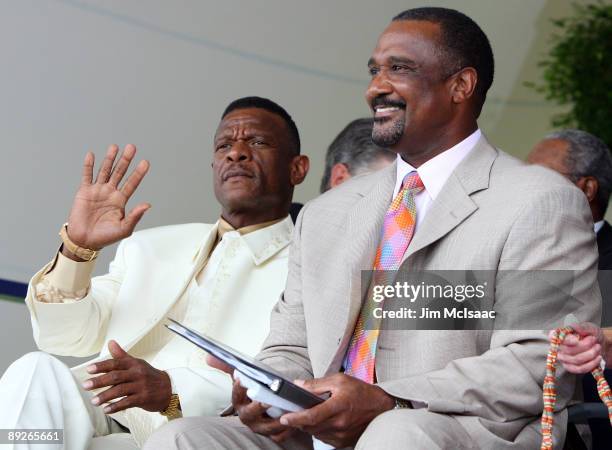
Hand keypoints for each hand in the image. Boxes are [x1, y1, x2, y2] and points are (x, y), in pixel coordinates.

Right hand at [65, 144, 149, 255]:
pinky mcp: (84, 191)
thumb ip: (135, 216)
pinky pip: (87, 176)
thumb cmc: (105, 237)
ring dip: (109, 159)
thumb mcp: (124, 229)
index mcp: (121, 200)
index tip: (145, 162)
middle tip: (132, 147)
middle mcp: (110, 193)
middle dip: (126, 160)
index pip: (132, 183)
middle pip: (120, 173)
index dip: (138, 173)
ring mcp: (97, 190)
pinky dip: (88, 165)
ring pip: (105, 171)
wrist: (85, 241)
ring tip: (115, 147)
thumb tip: (147, 205)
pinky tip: (91, 155)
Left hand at [82, 340, 171, 413]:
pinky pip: (127, 402)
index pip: (116, 363)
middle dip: (99, 381)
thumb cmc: (149, 375)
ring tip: (94, 401)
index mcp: (133, 364)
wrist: (168, 388)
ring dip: (106, 396)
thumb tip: (110, 342)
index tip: (89, 369)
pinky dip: (116, 406)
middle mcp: (137, 374)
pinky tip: (106, 409)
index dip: (102, 366)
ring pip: (120, 390)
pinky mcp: (143, 398)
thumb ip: (121, 355)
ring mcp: (140, 386)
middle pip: (116, 376)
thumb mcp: (136, 363)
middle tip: (86, 385)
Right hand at [205, 354, 295, 442]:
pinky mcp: (272, 433)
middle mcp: (247, 416)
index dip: (238, 389)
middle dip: (258, 407)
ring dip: (276, 421)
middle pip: (250, 414)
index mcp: (239, 402)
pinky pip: (279, 436)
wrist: (263, 406)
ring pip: (267, 427)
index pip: (236, 395)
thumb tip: (209, 356)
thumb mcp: (240, 377)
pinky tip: (295, 423)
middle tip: (267, 401)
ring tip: (286, 411)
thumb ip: (226, 366)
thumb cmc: (251, 391)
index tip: (242, 380)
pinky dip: (286, 431)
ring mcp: (260, 426)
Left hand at [279, 374, 394, 447]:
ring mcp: (342, 435)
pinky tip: (323, 421)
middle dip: (299, 421)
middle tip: (294, 413)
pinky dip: (319, 431)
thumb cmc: (361, 391)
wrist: (381, 408)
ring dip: (309, 426)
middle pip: (311, 427)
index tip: (284, 418)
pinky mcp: (344, 442)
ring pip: (316, 433)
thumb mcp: (339, 380)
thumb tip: (298, 385)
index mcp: (338, 406)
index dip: (295, 418)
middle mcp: (339, 424)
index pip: (312, 416)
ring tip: (312, 414)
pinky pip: (324, 438)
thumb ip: (317, 384)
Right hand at [550, 322, 606, 372]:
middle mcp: (557, 347)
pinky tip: (597, 358)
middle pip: (568, 350)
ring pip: (575, 360)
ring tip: (598, 348)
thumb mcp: (588, 327)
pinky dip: (591, 364)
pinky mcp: (570, 367)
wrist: (598, 346)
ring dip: (590, 354)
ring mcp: (562, 358)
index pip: (554, 337)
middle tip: (594, 340)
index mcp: (558, 334)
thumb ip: (582, 327)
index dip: (564, 340)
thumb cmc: (590, 335)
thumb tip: (574, 327)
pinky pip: (579, 369)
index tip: (576, 340)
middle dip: (585, 346)